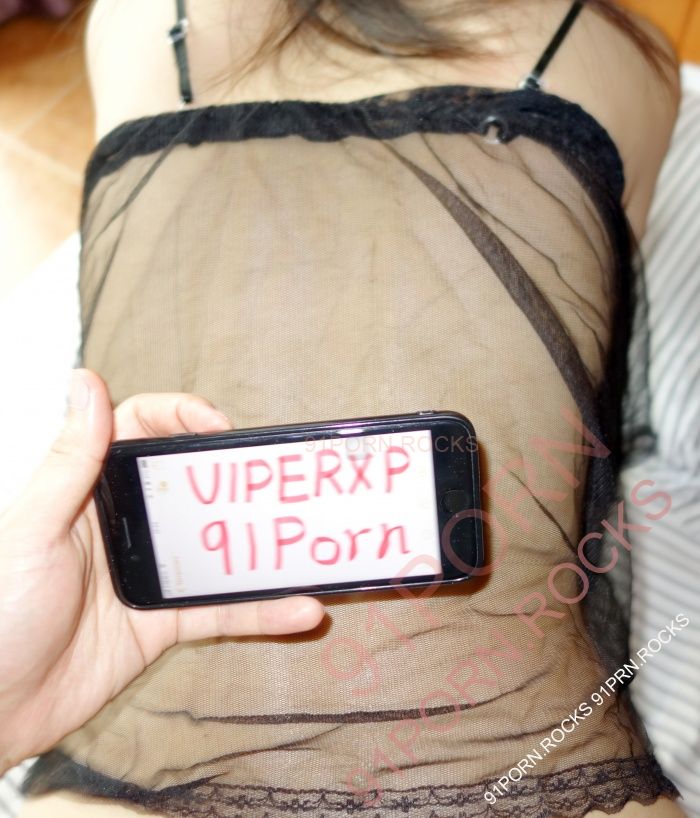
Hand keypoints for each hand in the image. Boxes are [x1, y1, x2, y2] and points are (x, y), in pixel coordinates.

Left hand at [0, 369, 324, 773]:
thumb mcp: (34, 529)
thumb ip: (70, 461)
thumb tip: (87, 381)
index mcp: (90, 490)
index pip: (142, 429)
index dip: (183, 416)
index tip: (220, 428)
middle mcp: (126, 524)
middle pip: (192, 483)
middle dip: (236, 476)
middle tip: (275, 480)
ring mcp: (150, 574)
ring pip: (218, 548)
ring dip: (262, 548)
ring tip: (306, 543)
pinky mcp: (165, 623)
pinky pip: (223, 611)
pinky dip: (261, 613)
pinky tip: (300, 609)